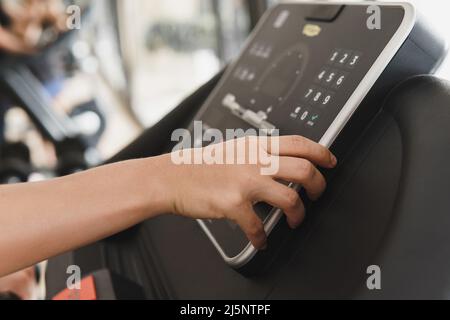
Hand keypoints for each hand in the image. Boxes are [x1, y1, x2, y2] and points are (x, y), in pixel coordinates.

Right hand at [158, 136, 336, 249]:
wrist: (172, 177)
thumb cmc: (200, 165)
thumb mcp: (234, 149)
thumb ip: (259, 153)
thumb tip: (282, 163)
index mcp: (256, 146)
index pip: (299, 143)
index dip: (321, 152)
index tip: (330, 161)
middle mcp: (255, 161)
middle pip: (304, 170)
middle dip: (319, 186)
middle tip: (317, 194)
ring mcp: (245, 182)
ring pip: (290, 198)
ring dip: (298, 215)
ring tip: (294, 220)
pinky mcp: (234, 204)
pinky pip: (259, 226)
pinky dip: (263, 237)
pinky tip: (261, 239)